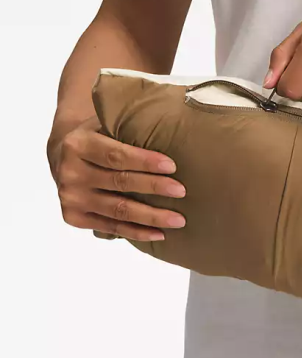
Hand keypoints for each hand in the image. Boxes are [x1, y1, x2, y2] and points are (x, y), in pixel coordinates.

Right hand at [48, 115, 186, 241]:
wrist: (62, 155)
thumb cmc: (97, 136)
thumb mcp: (106, 124)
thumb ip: (129, 130)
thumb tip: (174, 131)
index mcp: (78, 145)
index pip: (116, 155)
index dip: (145, 161)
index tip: (172, 166)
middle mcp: (70, 172)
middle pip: (119, 182)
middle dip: (154, 187)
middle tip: (181, 191)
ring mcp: (70, 197)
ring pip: (117, 209)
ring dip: (151, 216)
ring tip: (178, 219)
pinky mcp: (73, 217)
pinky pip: (110, 227)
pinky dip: (136, 232)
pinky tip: (158, 233)